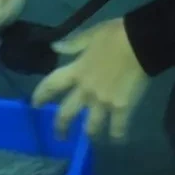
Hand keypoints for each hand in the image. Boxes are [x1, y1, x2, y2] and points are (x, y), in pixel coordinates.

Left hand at [32, 17, 148, 141]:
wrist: (140, 42)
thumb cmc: (114, 35)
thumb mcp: (89, 35)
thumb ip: (72, 45)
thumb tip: (55, 47)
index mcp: (76, 71)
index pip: (51, 85)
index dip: (41, 95)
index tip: (35, 104)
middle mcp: (86, 90)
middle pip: (66, 113)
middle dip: (61, 127)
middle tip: (60, 136)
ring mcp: (103, 102)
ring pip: (90, 126)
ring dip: (89, 134)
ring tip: (90, 137)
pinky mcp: (122, 108)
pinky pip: (117, 128)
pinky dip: (117, 135)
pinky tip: (117, 139)